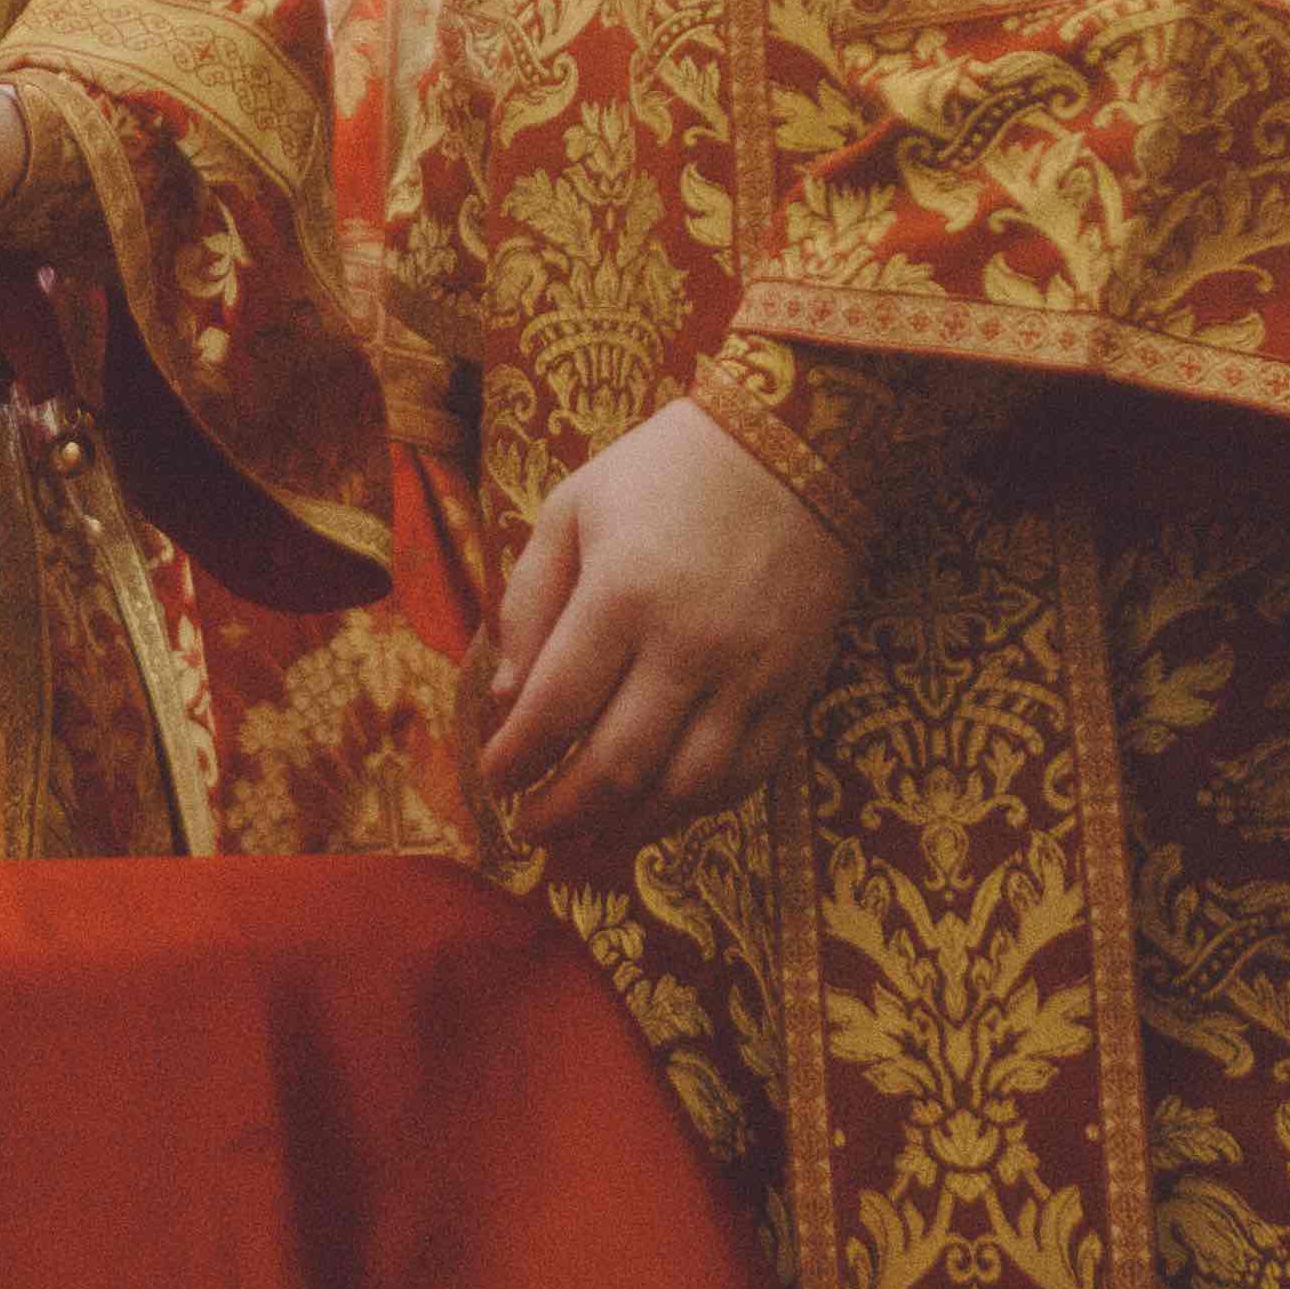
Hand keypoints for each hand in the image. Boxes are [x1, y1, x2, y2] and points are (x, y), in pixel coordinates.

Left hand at [470, 399, 856, 869]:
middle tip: (529, 829)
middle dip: (561, 813)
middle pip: (616, 766)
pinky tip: (661, 812)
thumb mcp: (572, 510)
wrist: (795, 447)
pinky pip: (747, 774)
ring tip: (588, 841)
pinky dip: (698, 808)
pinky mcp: (794, 687)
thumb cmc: (665, 472)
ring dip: (627, 829)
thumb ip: (529, 602)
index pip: (554, 709)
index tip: (494, 778)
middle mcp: (688, 646)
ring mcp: (749, 674)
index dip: (515, 759)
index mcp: (622, 595)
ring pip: (684, 789)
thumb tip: (506, 700)